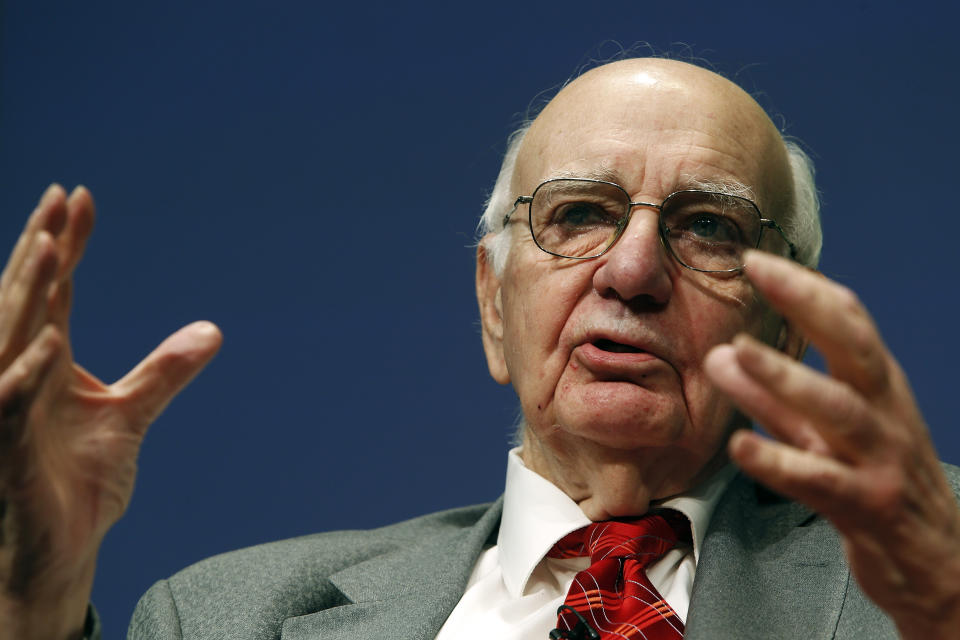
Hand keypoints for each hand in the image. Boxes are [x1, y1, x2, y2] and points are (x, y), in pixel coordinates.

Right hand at [0, 185, 221, 638]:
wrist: (60, 548)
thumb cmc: (78, 481)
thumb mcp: (131, 414)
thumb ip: (166, 370)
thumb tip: (212, 330)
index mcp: (45, 362)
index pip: (54, 290)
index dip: (68, 244)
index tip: (81, 196)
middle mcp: (21, 375)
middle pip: (27, 300)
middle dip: (43, 249)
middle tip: (59, 198)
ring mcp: (8, 411)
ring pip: (11, 340)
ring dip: (29, 293)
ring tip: (52, 244)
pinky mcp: (8, 454)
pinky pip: (12, 407)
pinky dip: (28, 375)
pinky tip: (50, 344)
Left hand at [704, 250, 959, 639]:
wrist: (937, 565)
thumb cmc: (874, 484)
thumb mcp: (823, 435)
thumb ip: (772, 398)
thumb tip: (722, 354)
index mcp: (879, 389)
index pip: (850, 322)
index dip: (806, 288)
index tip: (757, 260)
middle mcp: (886, 415)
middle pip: (854, 347)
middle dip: (806, 304)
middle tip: (757, 271)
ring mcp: (882, 461)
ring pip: (838, 410)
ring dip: (786, 377)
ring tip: (735, 351)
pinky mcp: (869, 507)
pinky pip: (821, 480)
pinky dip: (779, 461)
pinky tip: (739, 445)